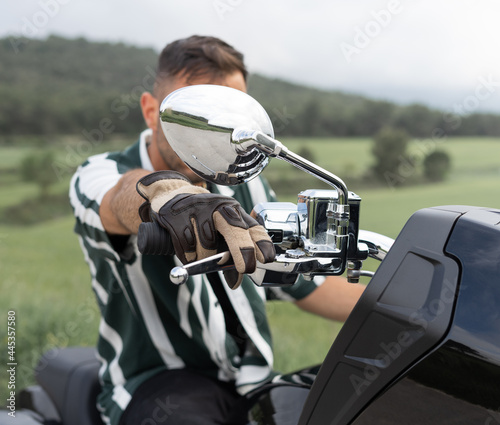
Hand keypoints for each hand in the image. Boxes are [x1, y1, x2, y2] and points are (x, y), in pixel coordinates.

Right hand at [136, 171, 274, 288]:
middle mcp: (218, 206)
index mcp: (234, 210)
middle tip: (246, 268)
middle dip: (243, 250)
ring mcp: (197, 209)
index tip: (267, 258)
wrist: (172, 196)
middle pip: (235, 229)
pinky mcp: (177, 214)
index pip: (252, 227)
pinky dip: (188, 255)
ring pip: (207, 242)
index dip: (261, 242)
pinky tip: (188, 255)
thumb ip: (230, 254)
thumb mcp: (220, 231)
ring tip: (200, 257)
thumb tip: (235, 281)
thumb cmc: (202, 219)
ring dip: (204, 257)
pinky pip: (186, 243)